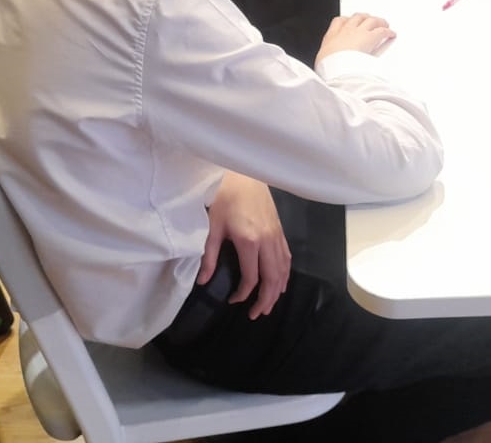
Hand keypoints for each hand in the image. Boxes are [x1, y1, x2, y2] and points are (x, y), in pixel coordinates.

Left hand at [200, 172, 289, 319]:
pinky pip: (287, 258)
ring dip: (277, 290)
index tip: (233, 301)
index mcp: (249, 242)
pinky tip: (280, 282)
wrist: (243, 175)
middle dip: (266, 300)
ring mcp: (276, 236)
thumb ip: (209, 256)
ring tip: (268, 305)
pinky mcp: (280, 230)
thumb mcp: (212, 227)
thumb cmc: (224, 198)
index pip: (252, 278)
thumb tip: (203, 282)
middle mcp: (267, 241)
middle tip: (256, 315)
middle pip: (273, 278)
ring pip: (283, 270)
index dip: (243, 294)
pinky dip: (285, 274)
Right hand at [315, 12, 396, 62]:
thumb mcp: (322, 61)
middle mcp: (346, 31)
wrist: (335, 68)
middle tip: (370, 20)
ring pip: (371, 20)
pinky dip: (387, 31)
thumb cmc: (328, 67)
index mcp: (331, 36)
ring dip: (378, 21)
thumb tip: (326, 64)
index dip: (346, 20)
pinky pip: (382, 31)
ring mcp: (358, 33)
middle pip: (357, 17)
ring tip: (383, 24)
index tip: (350, 21)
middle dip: (364, 17)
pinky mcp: (370, 38)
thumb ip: (327, 58)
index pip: (338, 21)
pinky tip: (391, 34)